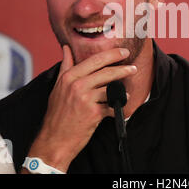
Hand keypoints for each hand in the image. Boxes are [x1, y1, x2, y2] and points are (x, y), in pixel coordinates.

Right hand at [26, 45, 136, 171]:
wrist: (54, 140)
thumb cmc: (57, 114)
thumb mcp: (57, 87)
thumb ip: (65, 66)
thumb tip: (66, 48)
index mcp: (69, 77)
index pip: (95, 60)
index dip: (112, 54)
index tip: (123, 52)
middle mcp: (77, 85)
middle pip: (106, 72)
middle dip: (123, 69)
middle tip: (134, 68)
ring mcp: (85, 99)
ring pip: (111, 88)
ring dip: (122, 89)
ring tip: (126, 92)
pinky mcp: (94, 113)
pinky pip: (112, 105)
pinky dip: (118, 106)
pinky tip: (120, 107)